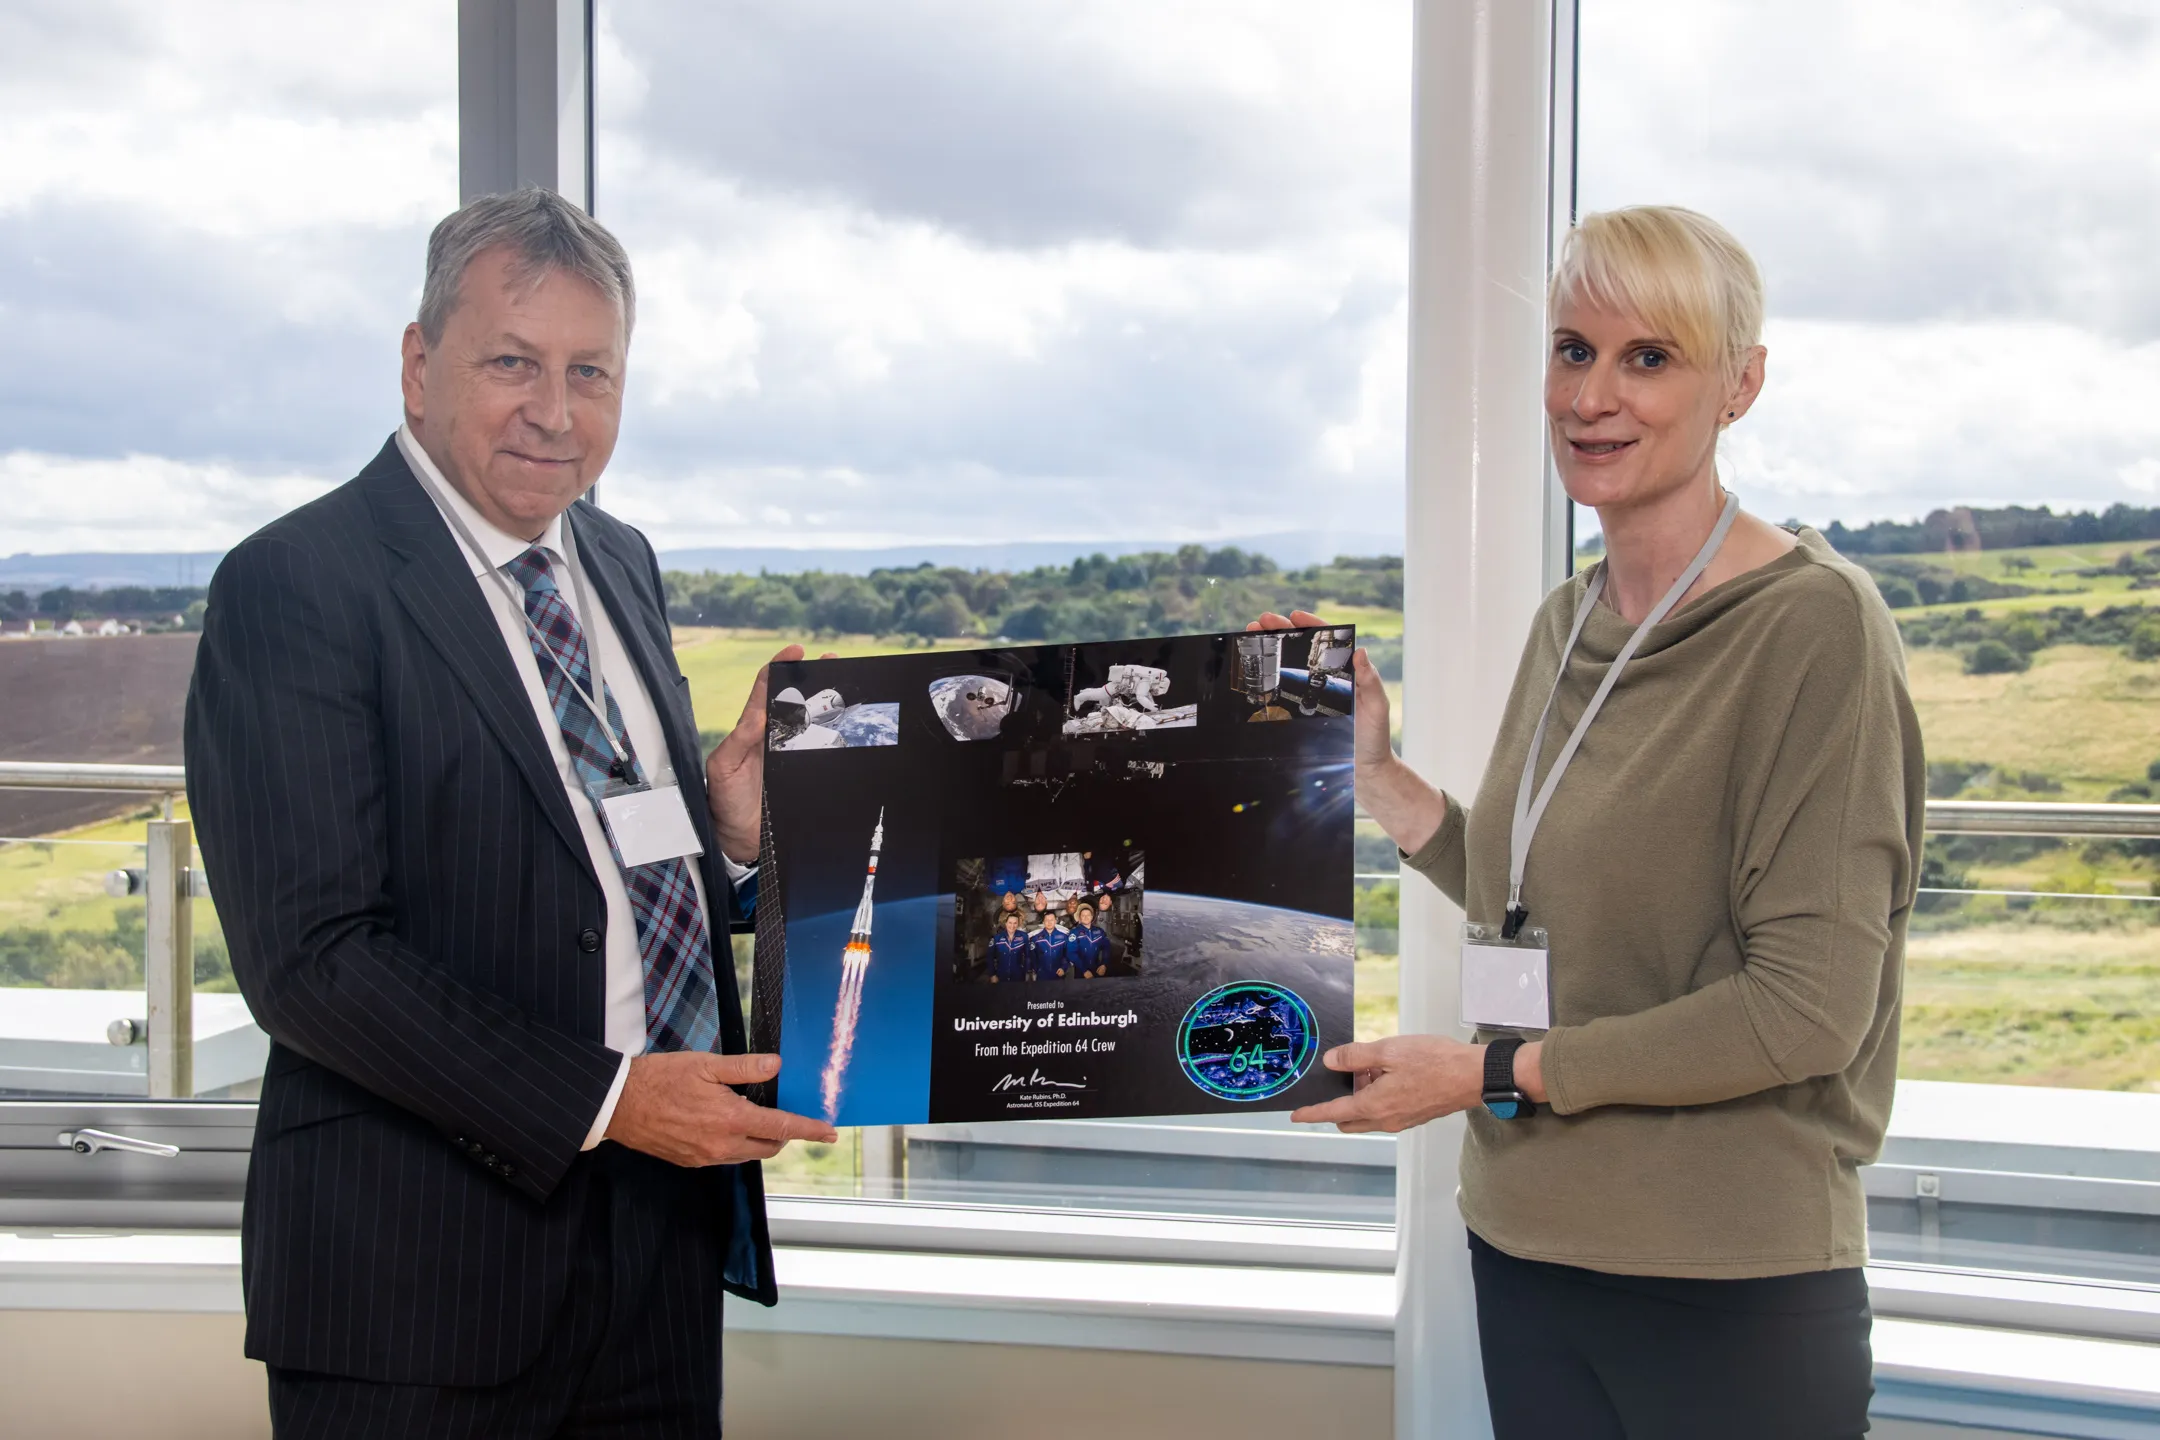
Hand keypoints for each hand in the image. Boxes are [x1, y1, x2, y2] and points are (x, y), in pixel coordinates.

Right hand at [604, 1051, 837, 1165]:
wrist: (618, 1104)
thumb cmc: (660, 1079)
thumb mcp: (705, 1065)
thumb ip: (744, 1068)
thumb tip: (776, 1065)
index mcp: (730, 1120)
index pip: (781, 1127)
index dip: (808, 1129)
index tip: (829, 1132)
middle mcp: (721, 1145)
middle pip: (768, 1146)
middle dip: (783, 1133)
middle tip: (782, 1111)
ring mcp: (705, 1157)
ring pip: (747, 1154)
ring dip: (757, 1138)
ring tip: (750, 1113)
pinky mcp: (690, 1162)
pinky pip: (725, 1157)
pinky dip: (735, 1143)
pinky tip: (724, 1123)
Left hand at [704, 644, 836, 859]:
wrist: (738, 842)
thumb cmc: (725, 803)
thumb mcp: (724, 768)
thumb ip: (739, 740)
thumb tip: (758, 712)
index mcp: (751, 730)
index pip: (766, 690)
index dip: (780, 667)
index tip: (796, 652)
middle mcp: (773, 738)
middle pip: (796, 699)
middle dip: (814, 676)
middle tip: (832, 660)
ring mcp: (791, 755)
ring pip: (813, 720)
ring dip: (830, 700)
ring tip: (849, 682)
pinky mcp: (806, 772)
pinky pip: (824, 748)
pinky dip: (838, 732)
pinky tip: (852, 722)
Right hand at [1250, 612, 1443, 854]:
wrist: (1363, 772)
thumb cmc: (1374, 740)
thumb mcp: (1377, 708)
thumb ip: (1370, 681)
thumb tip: (1361, 651)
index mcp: (1346, 673)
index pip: (1327, 642)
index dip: (1311, 625)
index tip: (1294, 615)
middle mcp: (1327, 681)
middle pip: (1301, 649)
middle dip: (1279, 631)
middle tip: (1260, 620)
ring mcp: (1311, 696)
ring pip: (1287, 666)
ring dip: (1268, 649)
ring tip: (1249, 636)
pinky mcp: (1299, 713)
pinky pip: (1281, 691)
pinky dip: (1265, 678)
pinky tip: (1250, 670)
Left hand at [1288, 1036, 1544, 1133]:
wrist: (1474, 1076)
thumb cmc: (1436, 1062)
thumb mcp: (1389, 1051)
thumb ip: (1356, 1057)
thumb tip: (1332, 1061)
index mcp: (1374, 1106)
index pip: (1334, 1113)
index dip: (1312, 1114)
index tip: (1296, 1115)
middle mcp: (1386, 1120)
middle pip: (1349, 1119)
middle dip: (1339, 1103)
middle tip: (1345, 1074)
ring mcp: (1401, 1120)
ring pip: (1368, 1116)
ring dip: (1361, 1098)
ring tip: (1374, 1068)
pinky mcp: (1414, 1116)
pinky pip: (1385, 1112)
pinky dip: (1378, 1098)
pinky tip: (1390, 1074)